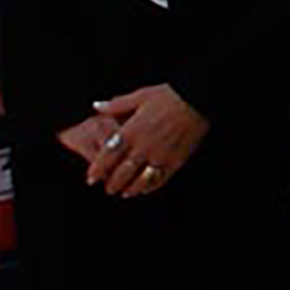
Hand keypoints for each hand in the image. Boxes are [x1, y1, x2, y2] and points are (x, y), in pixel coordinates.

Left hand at [89, 84, 211, 197]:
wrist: (198, 101)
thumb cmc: (169, 96)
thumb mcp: (140, 96)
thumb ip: (117, 105)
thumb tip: (97, 106)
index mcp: (132, 131)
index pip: (109, 155)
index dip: (98, 168)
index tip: (91, 177)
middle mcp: (144, 147)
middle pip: (122, 172)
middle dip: (112, 183)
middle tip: (107, 189)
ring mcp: (160, 156)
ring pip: (140, 180)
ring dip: (130, 189)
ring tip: (124, 193)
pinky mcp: (176, 161)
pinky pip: (160, 179)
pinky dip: (150, 186)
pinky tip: (145, 189)